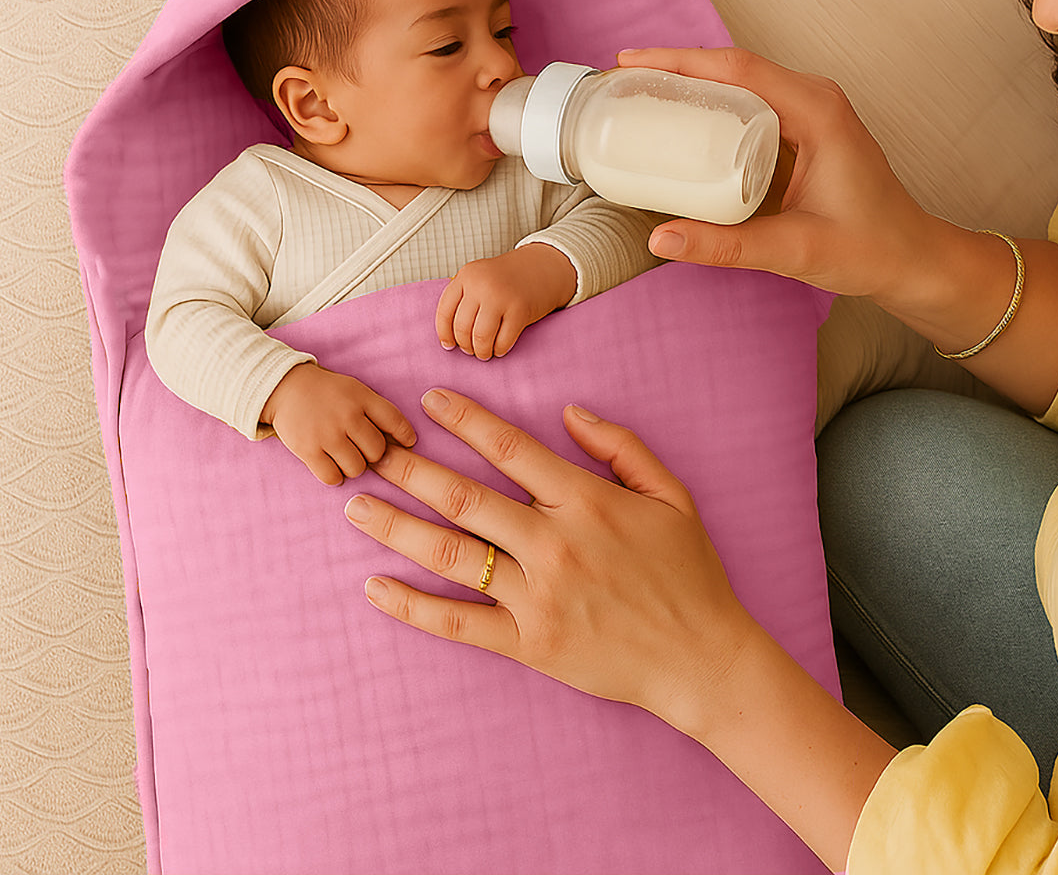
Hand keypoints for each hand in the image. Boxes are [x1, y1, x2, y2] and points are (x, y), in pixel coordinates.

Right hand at [261, 362, 415, 485]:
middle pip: (377, 451)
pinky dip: (334, 476)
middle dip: (373, 454)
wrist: (284, 387)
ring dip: (354, 467)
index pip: (395, 421)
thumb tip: (402, 440)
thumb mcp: (355, 390)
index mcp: (361, 397)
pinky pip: (332, 477)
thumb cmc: (327, 393)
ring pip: (357, 468)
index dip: (405, 436)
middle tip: (362, 449)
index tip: (407, 443)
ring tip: (345, 456)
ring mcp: (327, 434)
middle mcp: (347, 415)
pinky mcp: (307, 450)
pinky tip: (331, 465)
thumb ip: (376, 410)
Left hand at [343, 387, 759, 731]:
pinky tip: (375, 587)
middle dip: (410, 469)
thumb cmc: (689, 573)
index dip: (466, 419)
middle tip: (371, 449)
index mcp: (586, 502)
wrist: (702, 658)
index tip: (428, 400)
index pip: (511, 449)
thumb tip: (569, 411)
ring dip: (397, 528)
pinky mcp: (529, 644)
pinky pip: (458, 623)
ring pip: (452, 555)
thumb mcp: (672, 495)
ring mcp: (537, 597)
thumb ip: (621, 447)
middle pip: (464, 497)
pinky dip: (412, 606)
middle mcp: (554, 543)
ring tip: (355, 506)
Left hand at [435, 243, 577, 359]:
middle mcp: (481, 284)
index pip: (445, 311)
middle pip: (462, 327)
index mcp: (467, 276)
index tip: (449, 345)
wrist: (542, 267)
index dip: (444, 333)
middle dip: (465, 345)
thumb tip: (448, 338)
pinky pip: (503, 340)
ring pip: (480, 337)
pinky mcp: (520, 310)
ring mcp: (501, 296)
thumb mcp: (479, 278)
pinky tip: (500, 349)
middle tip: (471, 350)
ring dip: (481, 351)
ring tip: (484, 353)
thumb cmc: (507, 279)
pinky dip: (499, 350)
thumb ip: (463, 298)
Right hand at [616, 46, 938, 304]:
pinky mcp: (803, 133)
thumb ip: (725, 246)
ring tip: (639, 93)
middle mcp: (815, 101)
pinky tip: (679, 121)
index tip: (632, 63)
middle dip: (675, 67)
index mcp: (818, 112)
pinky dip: (710, 107)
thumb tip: (661, 238)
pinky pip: (749, 107)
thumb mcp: (794, 251)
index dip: (680, 61)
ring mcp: (810, 114)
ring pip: (740, 83)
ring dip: (691, 83)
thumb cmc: (871, 249)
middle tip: (621, 79)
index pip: (738, 69)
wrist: (912, 260)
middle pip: (733, 67)